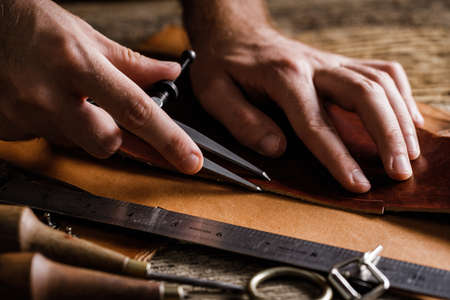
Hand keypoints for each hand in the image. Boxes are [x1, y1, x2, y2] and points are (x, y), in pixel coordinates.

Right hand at [0, 0, 202, 173]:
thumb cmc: (32, 24)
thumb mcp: (86, 35)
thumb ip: (131, 62)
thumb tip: (168, 74)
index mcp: (79, 64)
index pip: (136, 111)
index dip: (168, 140)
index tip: (190, 161)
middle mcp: (51, 94)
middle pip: (106, 143)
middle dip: (117, 137)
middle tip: (109, 115)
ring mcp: (25, 115)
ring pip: (76, 142)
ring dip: (82, 126)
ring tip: (67, 96)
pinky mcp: (9, 129)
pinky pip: (47, 138)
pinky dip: (55, 124)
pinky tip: (42, 99)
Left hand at [189, 27, 423, 192]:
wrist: (235, 35)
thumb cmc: (222, 66)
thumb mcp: (214, 93)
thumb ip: (242, 121)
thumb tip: (277, 148)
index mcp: (282, 76)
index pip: (315, 122)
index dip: (338, 157)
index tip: (356, 184)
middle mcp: (313, 65)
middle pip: (365, 94)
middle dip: (387, 135)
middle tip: (400, 172)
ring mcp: (330, 61)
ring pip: (380, 82)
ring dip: (400, 118)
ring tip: (409, 155)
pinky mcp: (338, 62)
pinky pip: (381, 71)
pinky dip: (401, 94)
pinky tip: (408, 119)